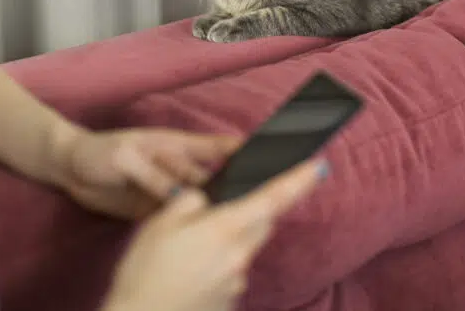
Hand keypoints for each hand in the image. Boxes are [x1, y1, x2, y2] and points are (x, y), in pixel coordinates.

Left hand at [54, 127, 240, 219]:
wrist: (69, 170)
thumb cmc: (98, 152)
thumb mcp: (125, 157)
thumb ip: (154, 175)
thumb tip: (185, 195)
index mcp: (176, 145)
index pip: (217, 147)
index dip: (243, 151)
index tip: (270, 158)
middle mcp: (178, 167)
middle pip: (215, 179)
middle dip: (235, 189)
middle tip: (256, 204)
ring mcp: (168, 189)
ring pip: (201, 201)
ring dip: (215, 210)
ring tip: (236, 223)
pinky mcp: (156, 210)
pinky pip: (180, 218)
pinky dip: (193, 225)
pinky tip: (206, 236)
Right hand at [102, 159, 327, 310]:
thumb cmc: (145, 272)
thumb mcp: (160, 223)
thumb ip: (190, 201)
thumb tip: (205, 200)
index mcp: (225, 229)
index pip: (273, 199)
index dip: (299, 181)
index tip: (319, 167)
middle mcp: (238, 256)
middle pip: (261, 224)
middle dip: (250, 212)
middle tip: (217, 212)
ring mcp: (236, 282)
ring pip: (243, 249)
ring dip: (228, 241)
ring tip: (187, 250)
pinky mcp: (228, 301)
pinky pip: (231, 273)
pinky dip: (216, 266)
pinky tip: (189, 273)